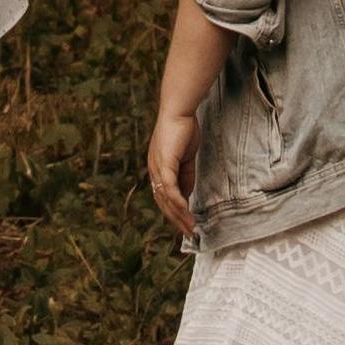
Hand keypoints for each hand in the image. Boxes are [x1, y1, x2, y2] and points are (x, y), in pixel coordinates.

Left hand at [146, 102, 201, 239]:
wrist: (179, 111)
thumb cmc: (183, 130)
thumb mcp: (186, 158)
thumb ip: (185, 176)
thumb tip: (187, 195)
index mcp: (157, 169)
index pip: (163, 197)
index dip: (174, 212)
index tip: (185, 224)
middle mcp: (154, 171)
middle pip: (162, 203)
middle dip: (176, 220)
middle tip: (189, 234)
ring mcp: (157, 168)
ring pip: (166, 199)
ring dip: (179, 215)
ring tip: (191, 227)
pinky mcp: (164, 164)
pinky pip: (169, 188)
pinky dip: (178, 201)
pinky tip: (186, 211)